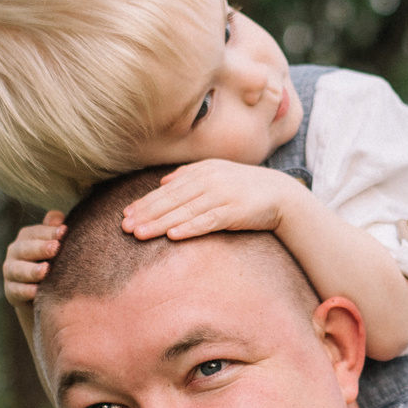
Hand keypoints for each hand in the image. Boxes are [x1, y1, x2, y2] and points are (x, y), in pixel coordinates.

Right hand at [2, 214, 65, 304]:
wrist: (41, 294)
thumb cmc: (52, 262)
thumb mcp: (55, 245)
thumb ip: (54, 230)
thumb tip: (58, 218)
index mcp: (26, 238)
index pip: (36, 232)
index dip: (49, 232)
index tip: (64, 232)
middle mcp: (15, 252)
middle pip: (24, 249)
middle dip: (40, 248)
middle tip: (55, 248)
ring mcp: (11, 272)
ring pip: (18, 270)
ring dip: (31, 271)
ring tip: (45, 271)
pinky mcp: (11, 292)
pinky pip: (16, 291)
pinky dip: (25, 291)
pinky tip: (37, 291)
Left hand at [120, 161, 304, 240]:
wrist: (282, 195)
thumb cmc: (246, 187)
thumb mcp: (218, 174)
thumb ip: (190, 176)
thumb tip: (164, 182)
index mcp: (202, 171)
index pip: (167, 189)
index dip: (145, 202)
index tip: (126, 214)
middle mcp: (209, 180)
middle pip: (171, 200)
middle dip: (146, 214)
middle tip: (124, 227)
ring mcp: (222, 195)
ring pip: (184, 211)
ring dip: (160, 223)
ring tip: (140, 234)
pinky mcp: (235, 211)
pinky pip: (208, 221)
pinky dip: (190, 228)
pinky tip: (173, 236)